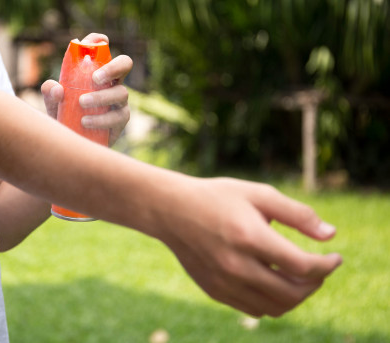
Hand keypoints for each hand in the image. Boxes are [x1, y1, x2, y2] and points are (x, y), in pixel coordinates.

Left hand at [41, 33, 131, 145]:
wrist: (71, 141)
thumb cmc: (64, 115)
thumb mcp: (52, 103)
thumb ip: (50, 92)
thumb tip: (57, 88)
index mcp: (96, 71)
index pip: (101, 50)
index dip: (99, 41)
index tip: (94, 41)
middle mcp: (111, 82)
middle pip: (125, 64)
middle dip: (113, 67)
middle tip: (95, 78)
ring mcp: (119, 101)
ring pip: (121, 92)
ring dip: (101, 97)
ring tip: (82, 103)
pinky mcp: (121, 120)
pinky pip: (118, 116)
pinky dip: (101, 119)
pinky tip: (86, 121)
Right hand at [151, 175, 341, 317]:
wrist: (170, 211)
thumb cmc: (217, 197)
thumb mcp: (258, 194)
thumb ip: (297, 214)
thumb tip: (330, 235)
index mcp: (249, 237)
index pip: (302, 266)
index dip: (326, 265)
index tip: (334, 258)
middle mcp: (235, 265)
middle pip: (292, 293)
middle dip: (314, 284)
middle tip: (318, 269)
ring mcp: (223, 282)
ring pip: (275, 307)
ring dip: (295, 296)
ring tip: (297, 278)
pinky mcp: (214, 291)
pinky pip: (254, 309)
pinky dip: (272, 301)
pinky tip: (272, 281)